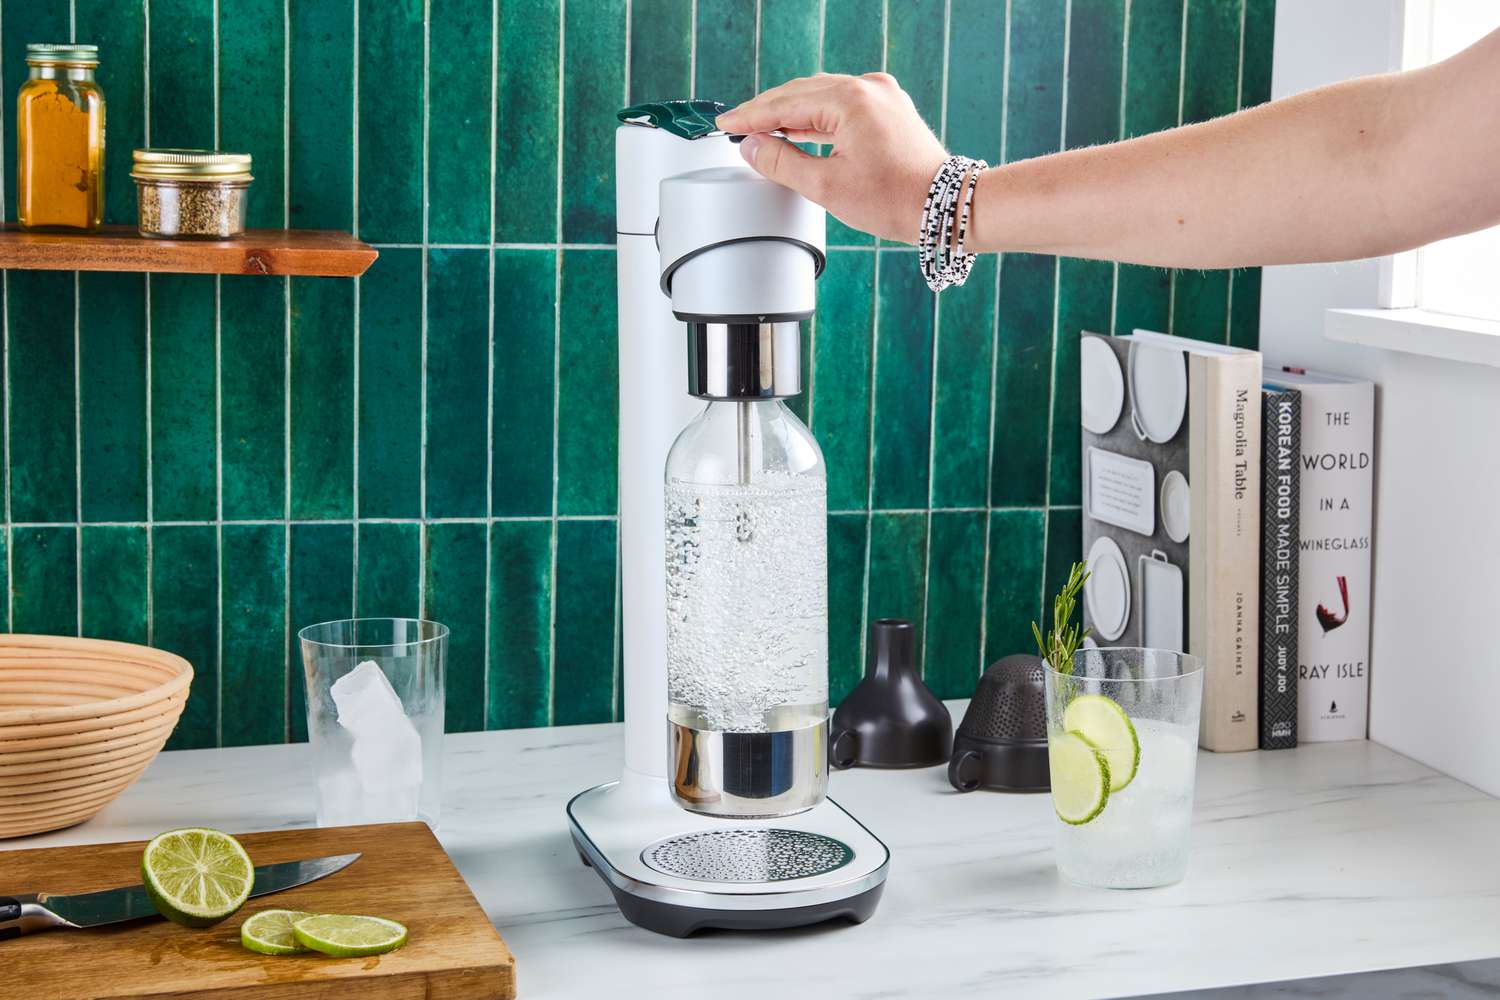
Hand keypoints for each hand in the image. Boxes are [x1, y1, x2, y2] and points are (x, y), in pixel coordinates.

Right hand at [716, 73, 947, 243]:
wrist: (943, 206)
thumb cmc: (894, 199)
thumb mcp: (826, 186)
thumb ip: (781, 163)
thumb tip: (752, 147)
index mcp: (851, 100)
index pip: (785, 104)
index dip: (750, 117)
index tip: (725, 125)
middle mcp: (868, 88)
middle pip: (801, 93)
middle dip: (767, 111)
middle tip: (737, 127)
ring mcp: (881, 95)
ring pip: (821, 97)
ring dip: (791, 114)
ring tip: (762, 131)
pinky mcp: (889, 108)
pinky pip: (841, 105)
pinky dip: (816, 118)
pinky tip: (798, 130)